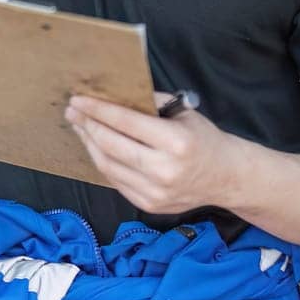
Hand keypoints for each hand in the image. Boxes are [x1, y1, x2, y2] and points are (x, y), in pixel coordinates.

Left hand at [64, 91, 245, 215]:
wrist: (226, 178)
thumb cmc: (203, 139)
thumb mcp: (183, 112)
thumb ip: (150, 103)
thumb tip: (113, 94)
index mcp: (175, 142)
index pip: (125, 122)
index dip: (98, 109)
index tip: (78, 98)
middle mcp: (164, 170)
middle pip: (111, 145)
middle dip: (87, 125)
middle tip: (72, 110)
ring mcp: (155, 192)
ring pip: (107, 166)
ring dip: (89, 143)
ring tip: (80, 126)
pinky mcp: (149, 206)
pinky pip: (115, 181)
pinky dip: (102, 161)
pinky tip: (95, 146)